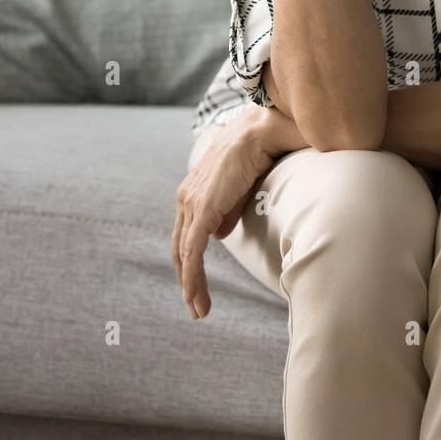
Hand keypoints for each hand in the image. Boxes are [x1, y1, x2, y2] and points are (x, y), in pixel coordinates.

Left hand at [171, 111, 274, 319]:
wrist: (261, 129)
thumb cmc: (257, 150)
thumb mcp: (241, 187)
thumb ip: (227, 210)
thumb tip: (220, 234)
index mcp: (194, 190)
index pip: (186, 233)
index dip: (190, 262)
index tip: (198, 287)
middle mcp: (187, 196)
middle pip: (179, 247)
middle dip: (186, 280)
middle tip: (197, 307)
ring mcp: (192, 202)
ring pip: (184, 254)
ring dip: (190, 286)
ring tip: (199, 310)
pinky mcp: (203, 209)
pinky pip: (193, 251)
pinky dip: (193, 278)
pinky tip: (197, 298)